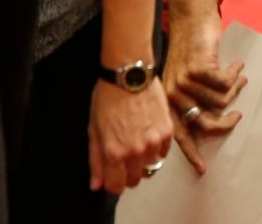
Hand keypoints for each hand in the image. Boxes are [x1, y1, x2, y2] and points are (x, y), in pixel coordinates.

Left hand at [88, 75, 173, 194]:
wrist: (129, 75)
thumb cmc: (108, 98)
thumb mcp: (94, 130)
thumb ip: (96, 160)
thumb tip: (96, 185)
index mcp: (114, 153)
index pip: (116, 187)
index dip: (113, 183)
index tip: (113, 175)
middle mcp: (136, 152)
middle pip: (135, 180)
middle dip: (128, 173)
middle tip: (124, 158)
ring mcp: (154, 142)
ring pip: (150, 167)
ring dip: (143, 161)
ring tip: (136, 143)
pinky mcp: (167, 132)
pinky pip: (163, 153)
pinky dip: (156, 149)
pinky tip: (148, 135)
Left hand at [164, 15, 245, 173]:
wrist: (190, 17)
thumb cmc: (190, 48)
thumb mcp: (183, 78)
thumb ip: (190, 100)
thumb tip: (206, 124)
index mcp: (166, 100)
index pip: (178, 134)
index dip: (192, 152)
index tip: (202, 169)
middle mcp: (172, 94)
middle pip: (205, 123)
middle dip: (225, 123)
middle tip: (237, 117)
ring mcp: (184, 82)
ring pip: (220, 102)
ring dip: (233, 89)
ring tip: (238, 78)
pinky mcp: (198, 69)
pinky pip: (226, 85)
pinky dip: (235, 75)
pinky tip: (236, 66)